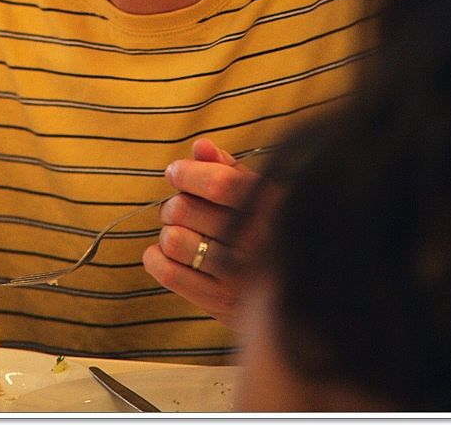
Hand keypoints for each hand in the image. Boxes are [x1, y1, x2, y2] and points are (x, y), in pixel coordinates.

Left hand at [142, 137, 258, 329]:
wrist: (295, 294)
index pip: (219, 183)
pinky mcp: (220, 303)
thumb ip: (229, 168)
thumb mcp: (259, 194)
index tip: (175, 172)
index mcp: (270, 208)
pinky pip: (169, 273)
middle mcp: (257, 243)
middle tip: (180, 208)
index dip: (188, 173)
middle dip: (173, 203)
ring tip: (181, 232)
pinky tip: (166, 253)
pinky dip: (156, 258)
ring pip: (173, 240)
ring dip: (168, 231)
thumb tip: (200, 146)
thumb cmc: (267, 230)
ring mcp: (238, 277)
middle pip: (184, 209)